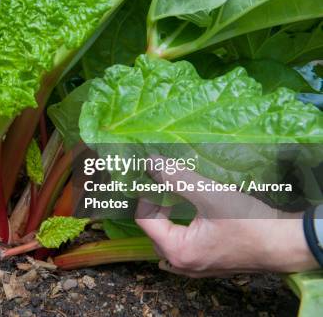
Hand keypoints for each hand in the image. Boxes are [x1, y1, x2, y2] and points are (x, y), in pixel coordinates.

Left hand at [135, 165, 318, 277]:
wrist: (285, 243)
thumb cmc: (248, 221)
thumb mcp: (209, 194)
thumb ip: (176, 178)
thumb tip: (151, 163)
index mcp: (177, 250)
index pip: (144, 219)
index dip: (147, 195)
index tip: (156, 177)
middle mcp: (182, 264)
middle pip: (154, 230)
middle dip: (155, 205)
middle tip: (163, 183)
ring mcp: (195, 267)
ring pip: (168, 238)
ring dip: (167, 216)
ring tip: (173, 194)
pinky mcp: (208, 263)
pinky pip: (182, 245)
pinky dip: (179, 228)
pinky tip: (186, 213)